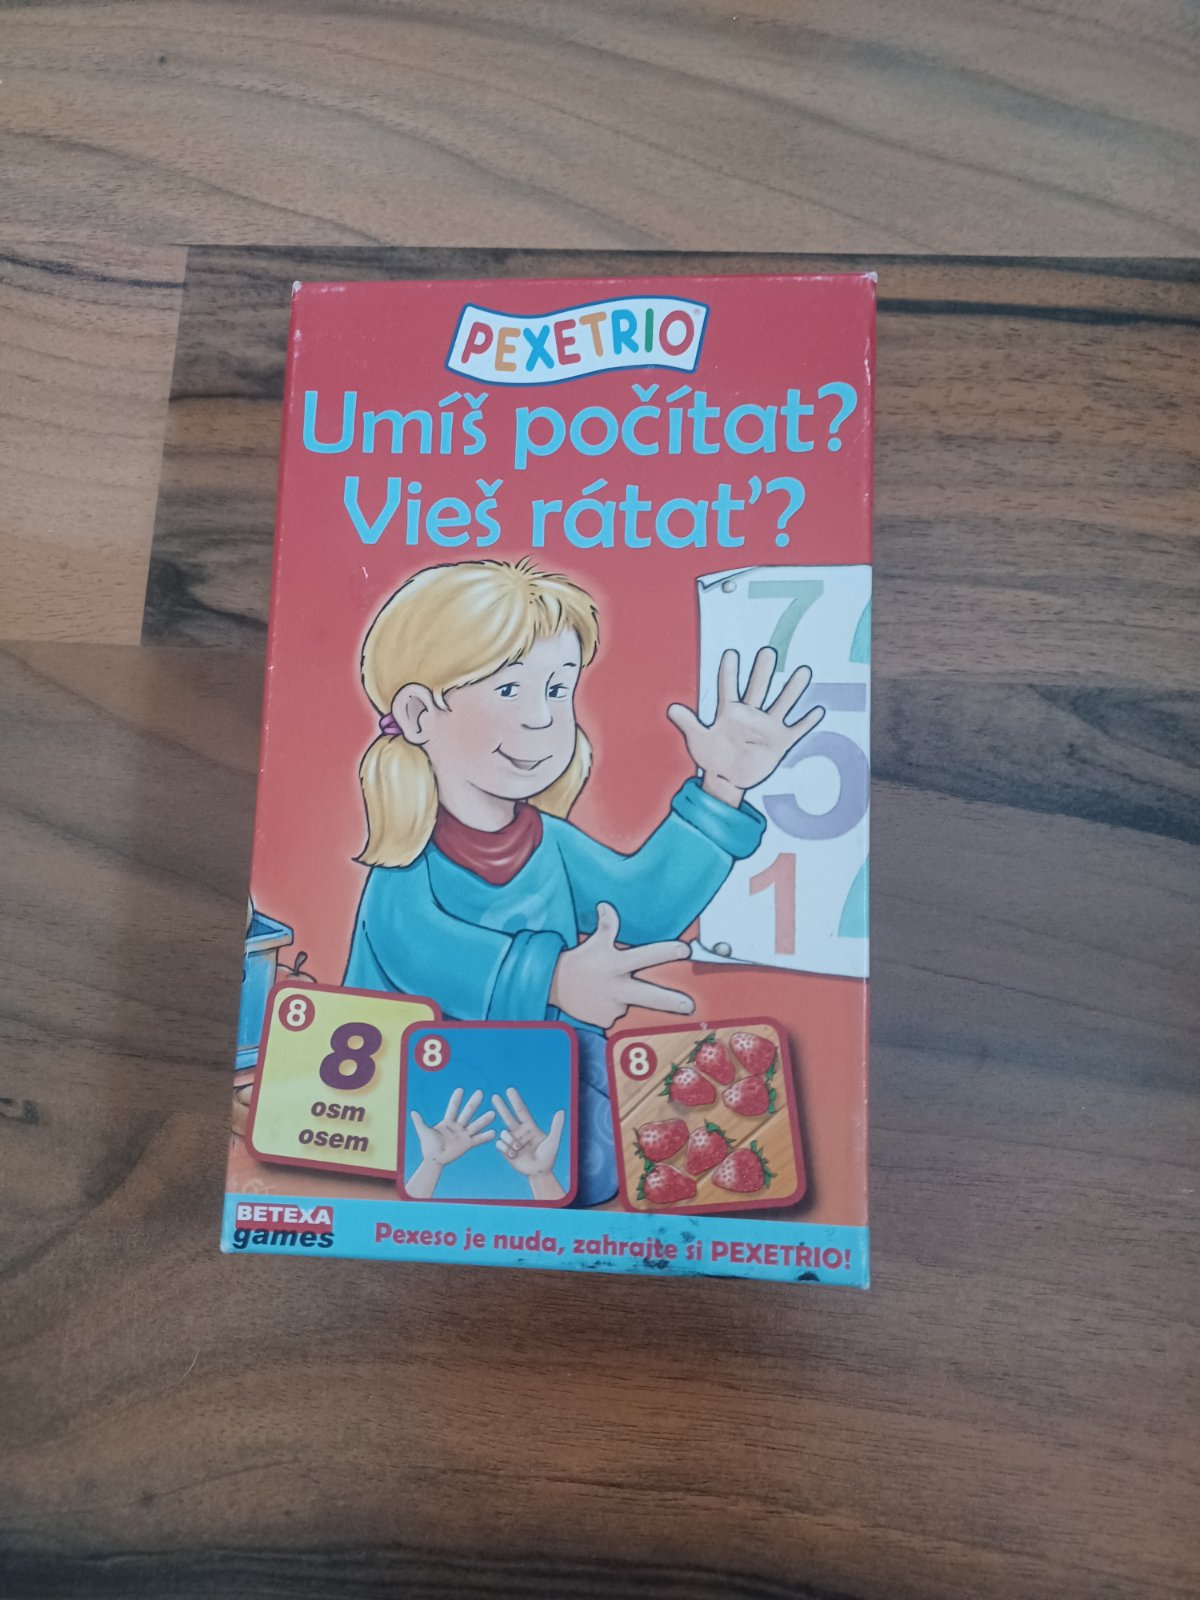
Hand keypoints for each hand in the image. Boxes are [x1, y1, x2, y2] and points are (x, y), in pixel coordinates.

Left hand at [406, 1088, 494, 1197]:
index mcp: (447, 1123)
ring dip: (484, 1120)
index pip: (453, 1108)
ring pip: (475, 1125)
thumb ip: (419, 1122)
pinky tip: (494, 1132)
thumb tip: (412, 1111)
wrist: (433, 1160)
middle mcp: (457, 1127)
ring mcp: (463, 1135)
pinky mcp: (467, 1144)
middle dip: (473, 1103)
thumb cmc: (428, 1147)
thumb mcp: (423, 1132)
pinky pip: (477, 1140)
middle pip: (467, 1112)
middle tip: (480, 1092)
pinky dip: (485, 1136)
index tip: (461, 1089)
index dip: (456, 1099)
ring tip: (493, 1113)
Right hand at [492, 1087, 566, 1200]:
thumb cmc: (548, 1157)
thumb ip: (556, 1126)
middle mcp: (519, 1132)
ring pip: (504, 1133)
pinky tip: (514, 1155)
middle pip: (508, 1116)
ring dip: (510, 1141)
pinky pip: (500, 1144)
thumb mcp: (553, 1141)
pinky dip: (506, 1149)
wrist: (539, 1172)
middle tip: (494, 1096)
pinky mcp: (505, 1150)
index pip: (521, 1111)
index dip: (515, 1100)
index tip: (509, 1090)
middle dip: (501, 1107)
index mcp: (530, 1127)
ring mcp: (512, 1141)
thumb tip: (561, 1111)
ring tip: (519, 1149)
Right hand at [549, 902, 693, 1030]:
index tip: (685, 950)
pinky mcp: (605, 1020)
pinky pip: (617, 1013)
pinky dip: (613, 1007)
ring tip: (605, 989)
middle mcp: (617, 987)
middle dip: (672, 1002)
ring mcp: (612, 1006)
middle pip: (650, 996)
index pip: (646, 955)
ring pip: (631, 1002)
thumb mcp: (594, 943)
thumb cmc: (578, 961)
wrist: (553, 985)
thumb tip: (606, 905)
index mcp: (616, 964)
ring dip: (625, 997)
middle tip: (689, 1006)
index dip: (667, 952)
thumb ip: (606, 926)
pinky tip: (599, 999)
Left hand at [667, 647, 824, 807]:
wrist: (728, 778)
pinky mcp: (780, 742)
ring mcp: (767, 727)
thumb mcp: (698, 741)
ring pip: (782, 703)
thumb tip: (671, 709)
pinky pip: (796, 730)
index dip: (728, 672)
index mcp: (730, 712)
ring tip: (803, 671)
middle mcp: (751, 715)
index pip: (728, 687)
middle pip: (758, 688)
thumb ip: (688, 724)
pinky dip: (806, 722)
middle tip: (767, 652)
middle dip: (763, 671)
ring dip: (792, 689)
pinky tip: (817, 711)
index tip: (730, 654)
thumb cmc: (713, 757)